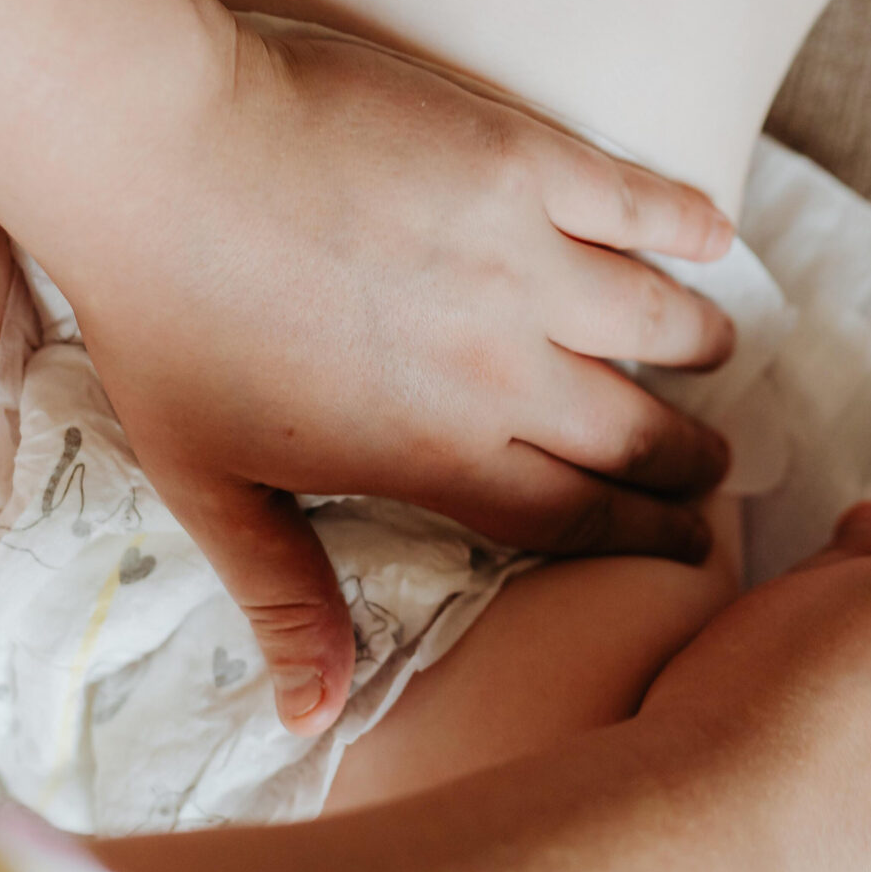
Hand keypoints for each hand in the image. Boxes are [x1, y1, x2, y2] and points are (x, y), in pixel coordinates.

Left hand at [60, 15, 739, 737]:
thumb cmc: (162, 319)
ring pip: (658, 318)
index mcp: (437, 452)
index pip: (575, 519)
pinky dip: (688, 222)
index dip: (644, 537)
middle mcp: (503, 368)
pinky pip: (639, 201)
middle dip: (687, 458)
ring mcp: (523, 259)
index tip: (687, 545)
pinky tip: (714, 234)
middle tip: (710, 461)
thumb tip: (313, 718)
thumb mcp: (209, 482)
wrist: (155, 152)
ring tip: (714, 345)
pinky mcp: (523, 161)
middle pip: (634, 432)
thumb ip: (284, 595)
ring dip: (699, 341)